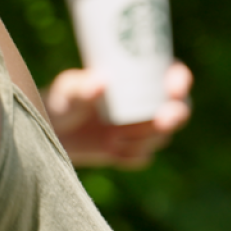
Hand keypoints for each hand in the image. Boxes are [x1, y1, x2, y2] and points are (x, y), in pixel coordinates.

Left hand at [45, 61, 192, 168]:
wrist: (50, 134)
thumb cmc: (60, 101)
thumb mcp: (67, 91)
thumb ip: (81, 87)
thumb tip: (100, 81)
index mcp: (140, 76)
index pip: (172, 73)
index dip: (180, 80)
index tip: (174, 89)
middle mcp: (148, 101)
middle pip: (179, 108)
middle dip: (175, 115)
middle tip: (161, 121)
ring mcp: (143, 128)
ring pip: (162, 136)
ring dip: (144, 140)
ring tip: (111, 139)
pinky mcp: (134, 150)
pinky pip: (143, 157)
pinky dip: (129, 156)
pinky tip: (110, 151)